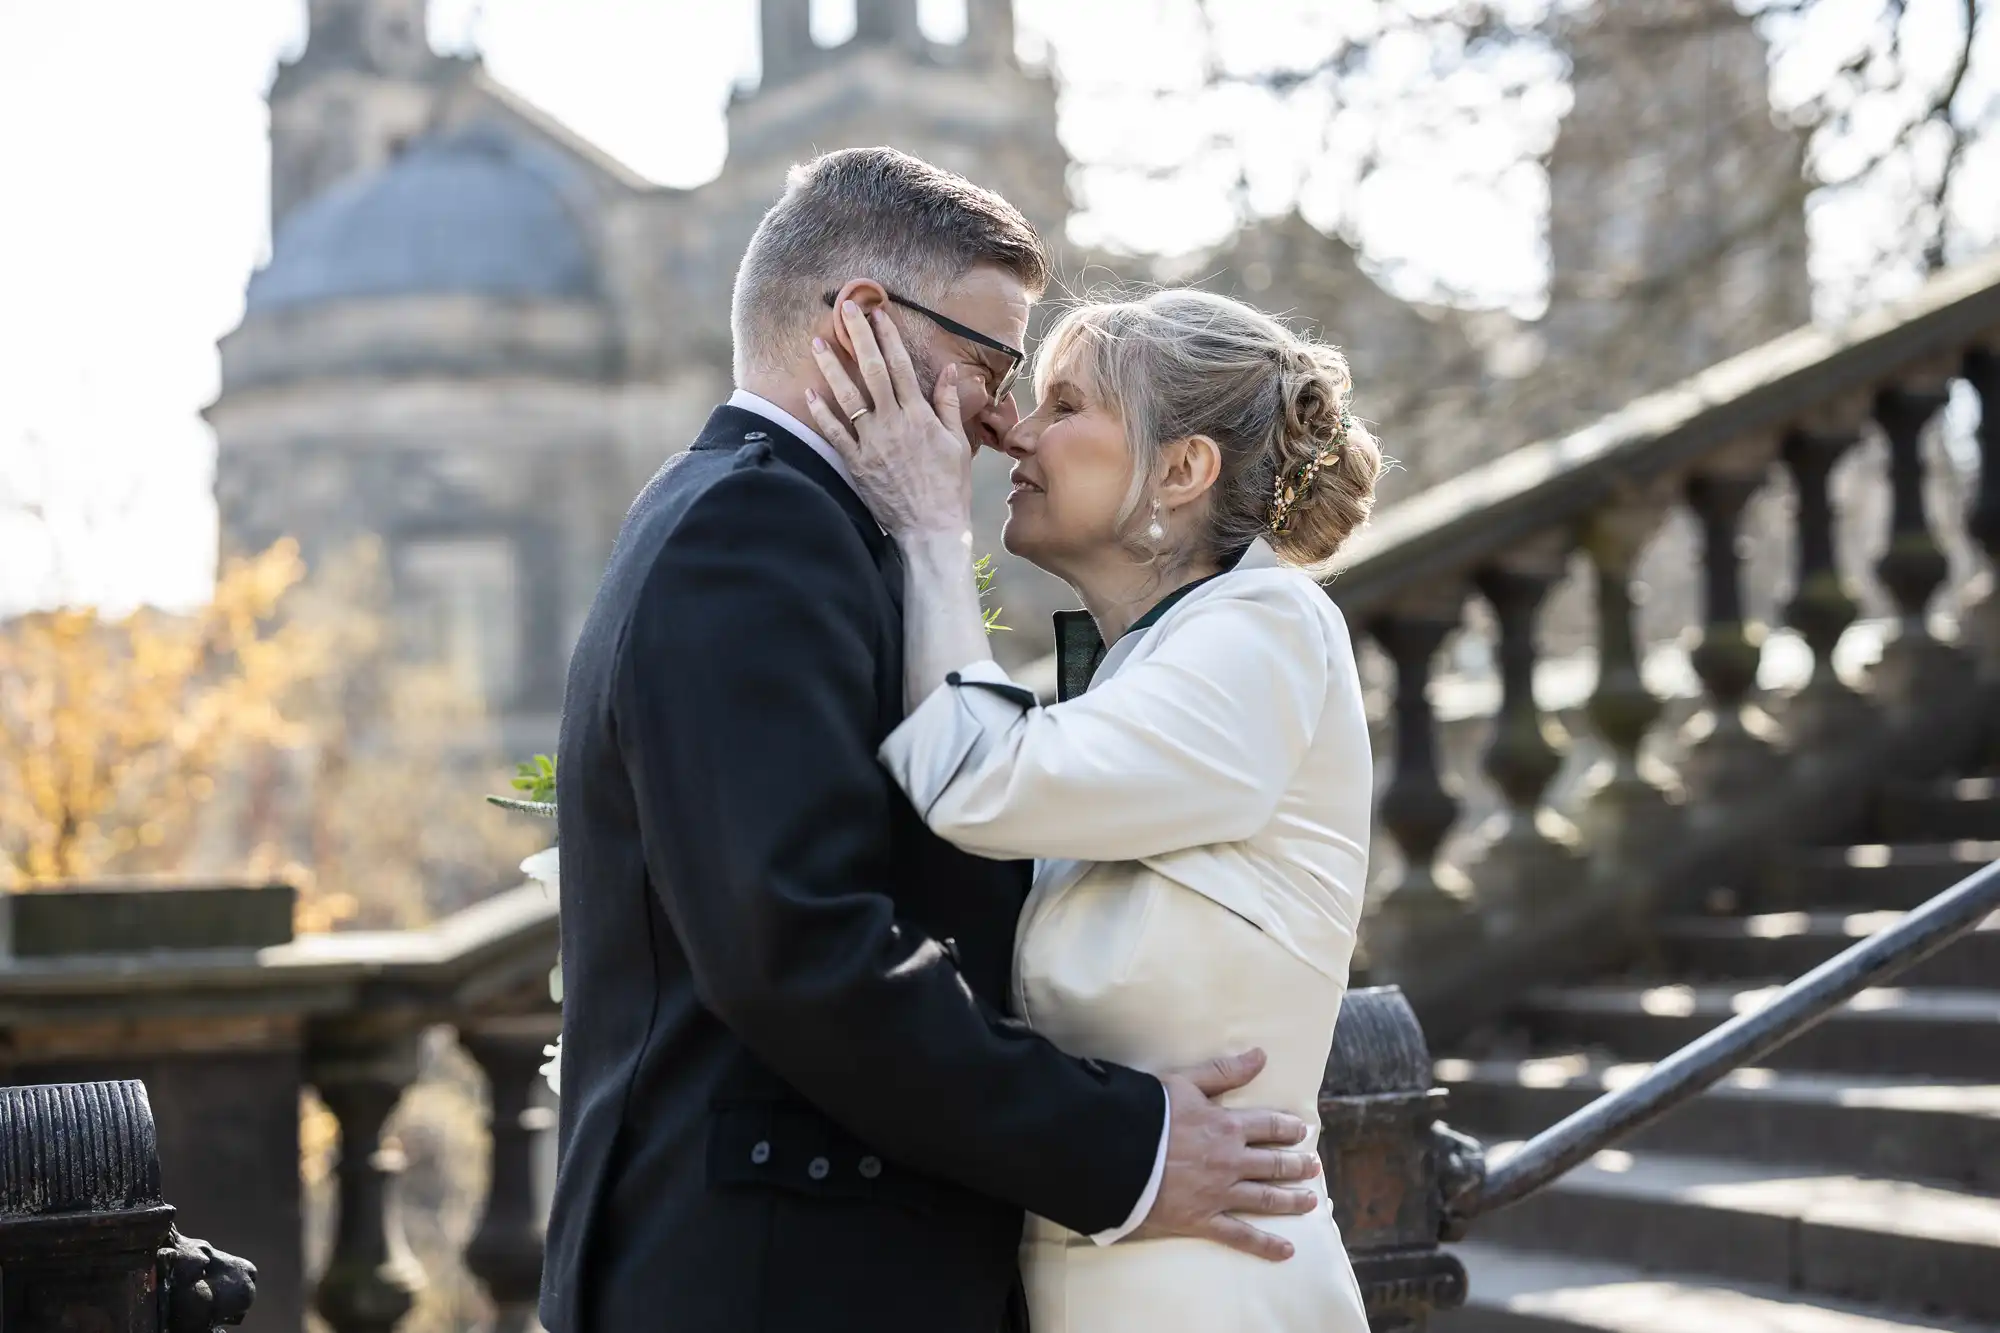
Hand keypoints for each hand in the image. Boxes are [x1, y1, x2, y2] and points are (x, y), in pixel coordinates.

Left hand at [804, 300, 974, 539]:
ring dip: (831, 366)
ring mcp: (872, 442)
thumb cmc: (949, 487)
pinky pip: (834, 432)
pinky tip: (810, 392)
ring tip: (817, 341)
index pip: (901, 366)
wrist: (931, 528)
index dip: (888, 336)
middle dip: (859, 336)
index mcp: (920, 415)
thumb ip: (949, 404)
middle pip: (872, 370)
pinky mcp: (856, 463)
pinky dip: (821, 412)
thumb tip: (948, 370)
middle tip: (846, 310)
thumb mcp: (958, 443)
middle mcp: (893, 423)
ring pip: (847, 396)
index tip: (878, 313)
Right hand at [1133, 1048, 1321, 1261]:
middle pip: (1274, 1164)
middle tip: (1313, 1167)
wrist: (1116, 1153)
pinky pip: (1240, 1235)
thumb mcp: (1184, 1082)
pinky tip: (1286, 1251)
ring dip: (1291, 1199)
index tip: (1302, 1131)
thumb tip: (1260, 1056)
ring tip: (1310, 1200)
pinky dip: (1265, 1245)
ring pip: (1266, 1198)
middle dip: (1297, 1165)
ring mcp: (1219, 1194)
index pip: (1270, 1126)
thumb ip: (1223, 1071)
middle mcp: (1231, 1162)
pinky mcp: (1203, 1220)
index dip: (1289, 1128)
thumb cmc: (1146, 1113)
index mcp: (1227, 1127)